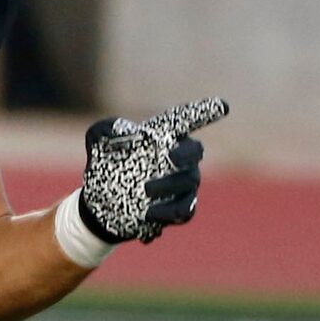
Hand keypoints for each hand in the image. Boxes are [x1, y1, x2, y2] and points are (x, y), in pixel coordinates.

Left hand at [77, 98, 226, 244]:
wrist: (100, 203)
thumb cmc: (103, 163)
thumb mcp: (97, 139)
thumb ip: (105, 128)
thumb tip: (125, 130)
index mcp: (164, 134)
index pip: (188, 119)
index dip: (207, 111)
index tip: (223, 106)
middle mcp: (179, 156)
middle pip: (195, 150)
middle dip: (186, 153)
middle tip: (169, 156)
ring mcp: (182, 183)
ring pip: (189, 182)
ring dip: (167, 186)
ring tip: (144, 191)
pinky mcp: (179, 210)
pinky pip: (185, 212)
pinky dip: (168, 214)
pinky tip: (147, 215)